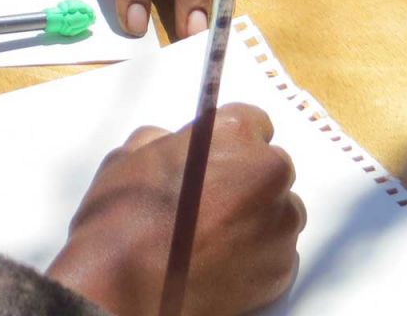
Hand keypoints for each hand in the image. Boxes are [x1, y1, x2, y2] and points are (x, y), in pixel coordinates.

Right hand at [48, 104, 304, 315]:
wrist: (127, 286)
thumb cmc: (123, 214)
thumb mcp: (130, 155)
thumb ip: (167, 141)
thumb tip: (178, 145)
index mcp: (235, 136)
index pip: (254, 121)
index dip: (231, 138)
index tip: (216, 154)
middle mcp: (269, 175)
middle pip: (270, 166)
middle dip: (246, 176)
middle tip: (210, 196)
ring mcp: (280, 226)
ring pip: (279, 209)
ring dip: (256, 214)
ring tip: (213, 232)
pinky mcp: (283, 269)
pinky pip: (276, 249)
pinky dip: (255, 251)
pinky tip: (219, 258)